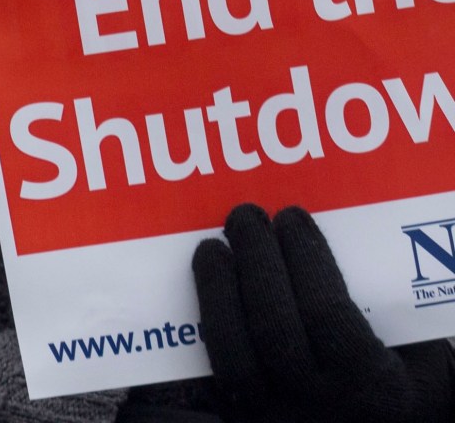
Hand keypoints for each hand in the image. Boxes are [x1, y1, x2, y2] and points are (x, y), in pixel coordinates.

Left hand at [192, 203, 453, 422]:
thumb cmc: (403, 383)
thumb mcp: (413, 350)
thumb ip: (384, 304)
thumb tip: (326, 236)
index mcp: (373, 390)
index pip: (328, 317)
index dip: (305, 260)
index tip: (292, 217)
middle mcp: (320, 408)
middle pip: (274, 331)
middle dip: (256, 264)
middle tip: (246, 216)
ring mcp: (274, 418)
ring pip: (232, 356)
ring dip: (216, 291)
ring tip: (213, 247)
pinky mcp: (240, 418)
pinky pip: (214, 369)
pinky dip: (206, 322)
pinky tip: (204, 286)